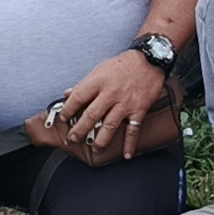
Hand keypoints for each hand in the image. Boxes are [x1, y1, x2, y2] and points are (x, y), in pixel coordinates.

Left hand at [51, 48, 174, 159]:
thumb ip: (84, 83)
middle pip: (91, 115)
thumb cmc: (124, 64)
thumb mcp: (100, 69)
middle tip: (73, 139)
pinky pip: (133, 130)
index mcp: (98, 81)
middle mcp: (111, 93)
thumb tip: (68, 93)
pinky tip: (126, 155)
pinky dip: (130, 144)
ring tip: (94, 148)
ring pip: (109, 126)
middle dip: (80, 130)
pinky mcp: (139, 110)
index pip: (78, 97)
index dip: (68, 110)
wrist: (150, 60)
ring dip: (100, 140)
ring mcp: (125, 103)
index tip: (63, 119)